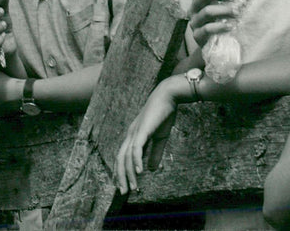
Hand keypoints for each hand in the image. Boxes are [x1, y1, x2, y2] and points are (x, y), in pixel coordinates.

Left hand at [116, 77, 178, 194]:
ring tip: (134, 187)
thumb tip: (150, 169)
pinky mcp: (142, 130)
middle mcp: (130, 134)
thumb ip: (155, 153)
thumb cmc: (164, 115)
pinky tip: (140, 172)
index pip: (122, 157)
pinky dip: (136, 161)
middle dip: (121, 176)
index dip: (122, 172)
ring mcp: (135, 132)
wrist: (168, 97)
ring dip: (130, 173)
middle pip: (120, 159)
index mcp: (133, 136)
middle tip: (124, 192)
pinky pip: (136, 148)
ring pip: (128, 157)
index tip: (125, 186)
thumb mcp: (160, 138)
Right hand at [189, 0, 236, 47]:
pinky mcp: (197, 35)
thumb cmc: (221, 21)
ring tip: (237, 12)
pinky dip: (221, 26)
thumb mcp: (224, 7)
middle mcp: (193, 8)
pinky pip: (208, 28)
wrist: (216, 45)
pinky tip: (231, 26)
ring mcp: (194, 22)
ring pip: (207, 11)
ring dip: (224, 10)